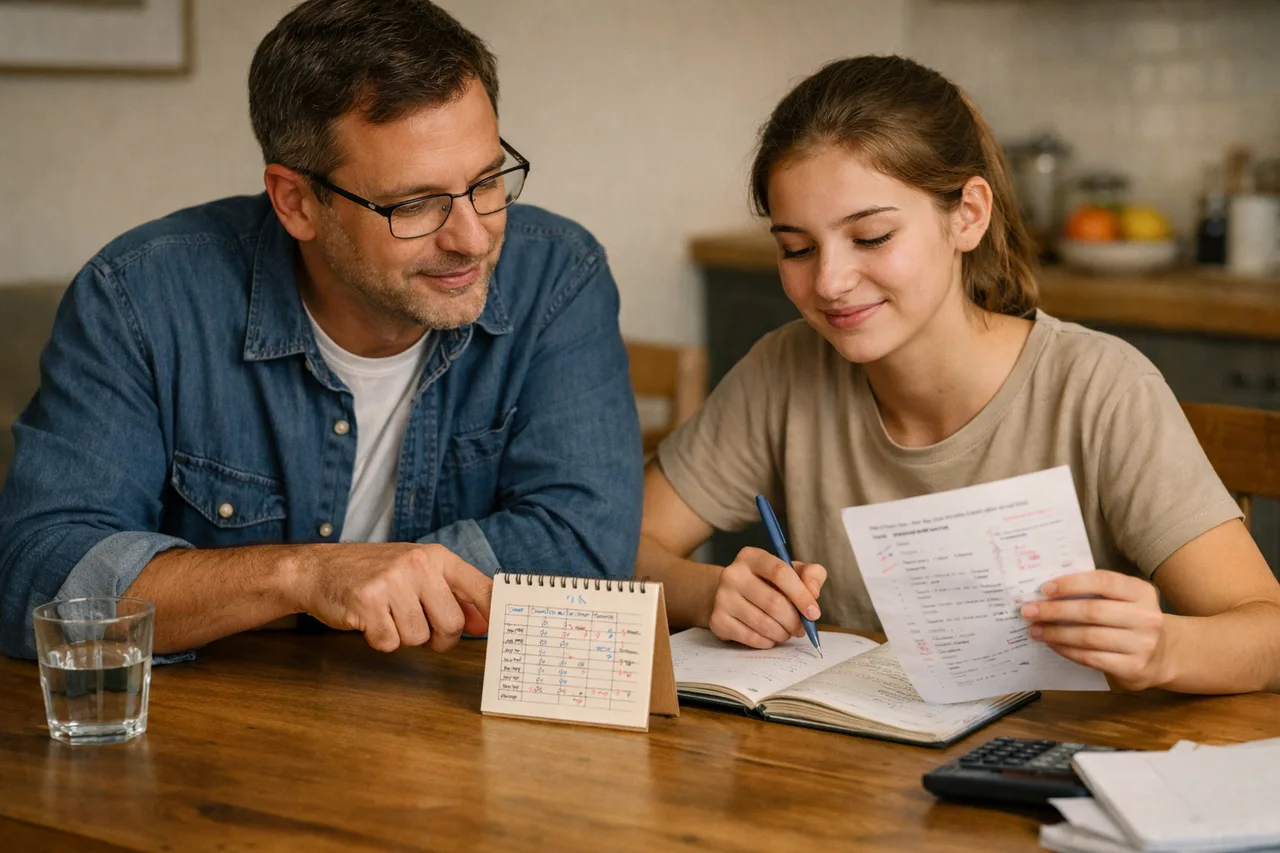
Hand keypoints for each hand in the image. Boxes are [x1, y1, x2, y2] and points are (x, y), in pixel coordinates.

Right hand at [292, 543, 492, 652]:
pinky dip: (380, 640)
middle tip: (422, 630)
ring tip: (387, 616)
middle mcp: (418, 565)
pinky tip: (370, 621)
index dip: (494, 613)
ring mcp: (393, 582)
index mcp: (437, 556)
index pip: (481, 587)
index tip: (500, 631)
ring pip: (419, 637)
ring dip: (404, 637)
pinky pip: (390, 643)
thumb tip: (483, 623)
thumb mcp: (417, 572)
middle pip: (452, 624)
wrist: (318, 569)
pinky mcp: (368, 602)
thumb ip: (451, 595)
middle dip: (440, 638)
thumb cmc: (373, 573)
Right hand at [708, 546, 826, 648]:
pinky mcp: (717, 620)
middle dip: (794, 621)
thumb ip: (810, 574)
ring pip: (763, 623)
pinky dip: (767, 641)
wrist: (731, 595)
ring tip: (786, 632)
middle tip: (801, 629)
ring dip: (782, 633)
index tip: (814, 613)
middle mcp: (732, 574)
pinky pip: (751, 637)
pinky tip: (771, 637)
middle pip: (773, 602)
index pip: (781, 573)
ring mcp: (722, 598)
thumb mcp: (791, 571)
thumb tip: (813, 592)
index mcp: (751, 556)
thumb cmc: (767, 583)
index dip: (801, 595)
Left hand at [1021, 570, 1168, 690]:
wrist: (1163, 654)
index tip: (1044, 589)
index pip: (1103, 582)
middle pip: (1091, 611)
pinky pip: (1091, 658)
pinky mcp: (1133, 668)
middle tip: (1029, 611)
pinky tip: (1053, 645)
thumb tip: (1047, 592)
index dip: (1071, 584)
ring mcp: (1142, 644)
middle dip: (1055, 611)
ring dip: (1056, 633)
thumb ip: (1094, 592)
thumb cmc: (1130, 620)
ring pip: (1088, 637)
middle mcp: (1146, 617)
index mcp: (1141, 592)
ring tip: (1035, 630)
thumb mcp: (1123, 600)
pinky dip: (1067, 650)